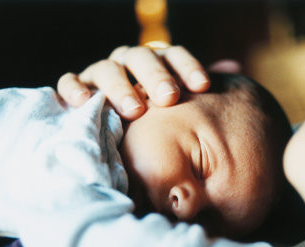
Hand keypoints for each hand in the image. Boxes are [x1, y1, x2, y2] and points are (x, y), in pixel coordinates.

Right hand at [57, 45, 209, 120]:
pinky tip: (86, 102)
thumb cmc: (155, 119)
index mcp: (156, 64)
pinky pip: (69, 82)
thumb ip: (199, 85)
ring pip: (106, 68)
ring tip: (135, 111)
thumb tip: (234, 66)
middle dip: (156, 76)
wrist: (115, 133)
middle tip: (169, 98)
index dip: (187, 66)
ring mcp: (99, 74)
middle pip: (141, 56)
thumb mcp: (181, 104)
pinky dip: (75, 89)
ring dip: (120, 86)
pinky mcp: (75, 88)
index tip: (202, 86)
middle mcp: (128, 63)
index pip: (173, 54)